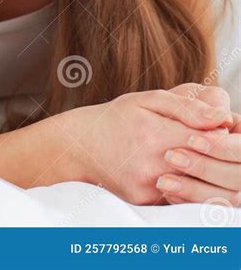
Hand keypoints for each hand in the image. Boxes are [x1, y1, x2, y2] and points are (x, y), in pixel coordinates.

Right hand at [59, 89, 232, 204]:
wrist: (80, 145)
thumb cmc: (118, 117)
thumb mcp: (149, 100)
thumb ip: (187, 107)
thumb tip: (221, 117)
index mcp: (156, 135)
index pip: (207, 141)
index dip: (216, 134)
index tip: (211, 127)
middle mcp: (152, 165)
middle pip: (202, 165)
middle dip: (209, 153)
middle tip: (204, 141)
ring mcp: (147, 186)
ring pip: (191, 183)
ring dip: (196, 169)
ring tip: (187, 153)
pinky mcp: (143, 200)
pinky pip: (174, 194)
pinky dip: (179, 182)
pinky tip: (170, 168)